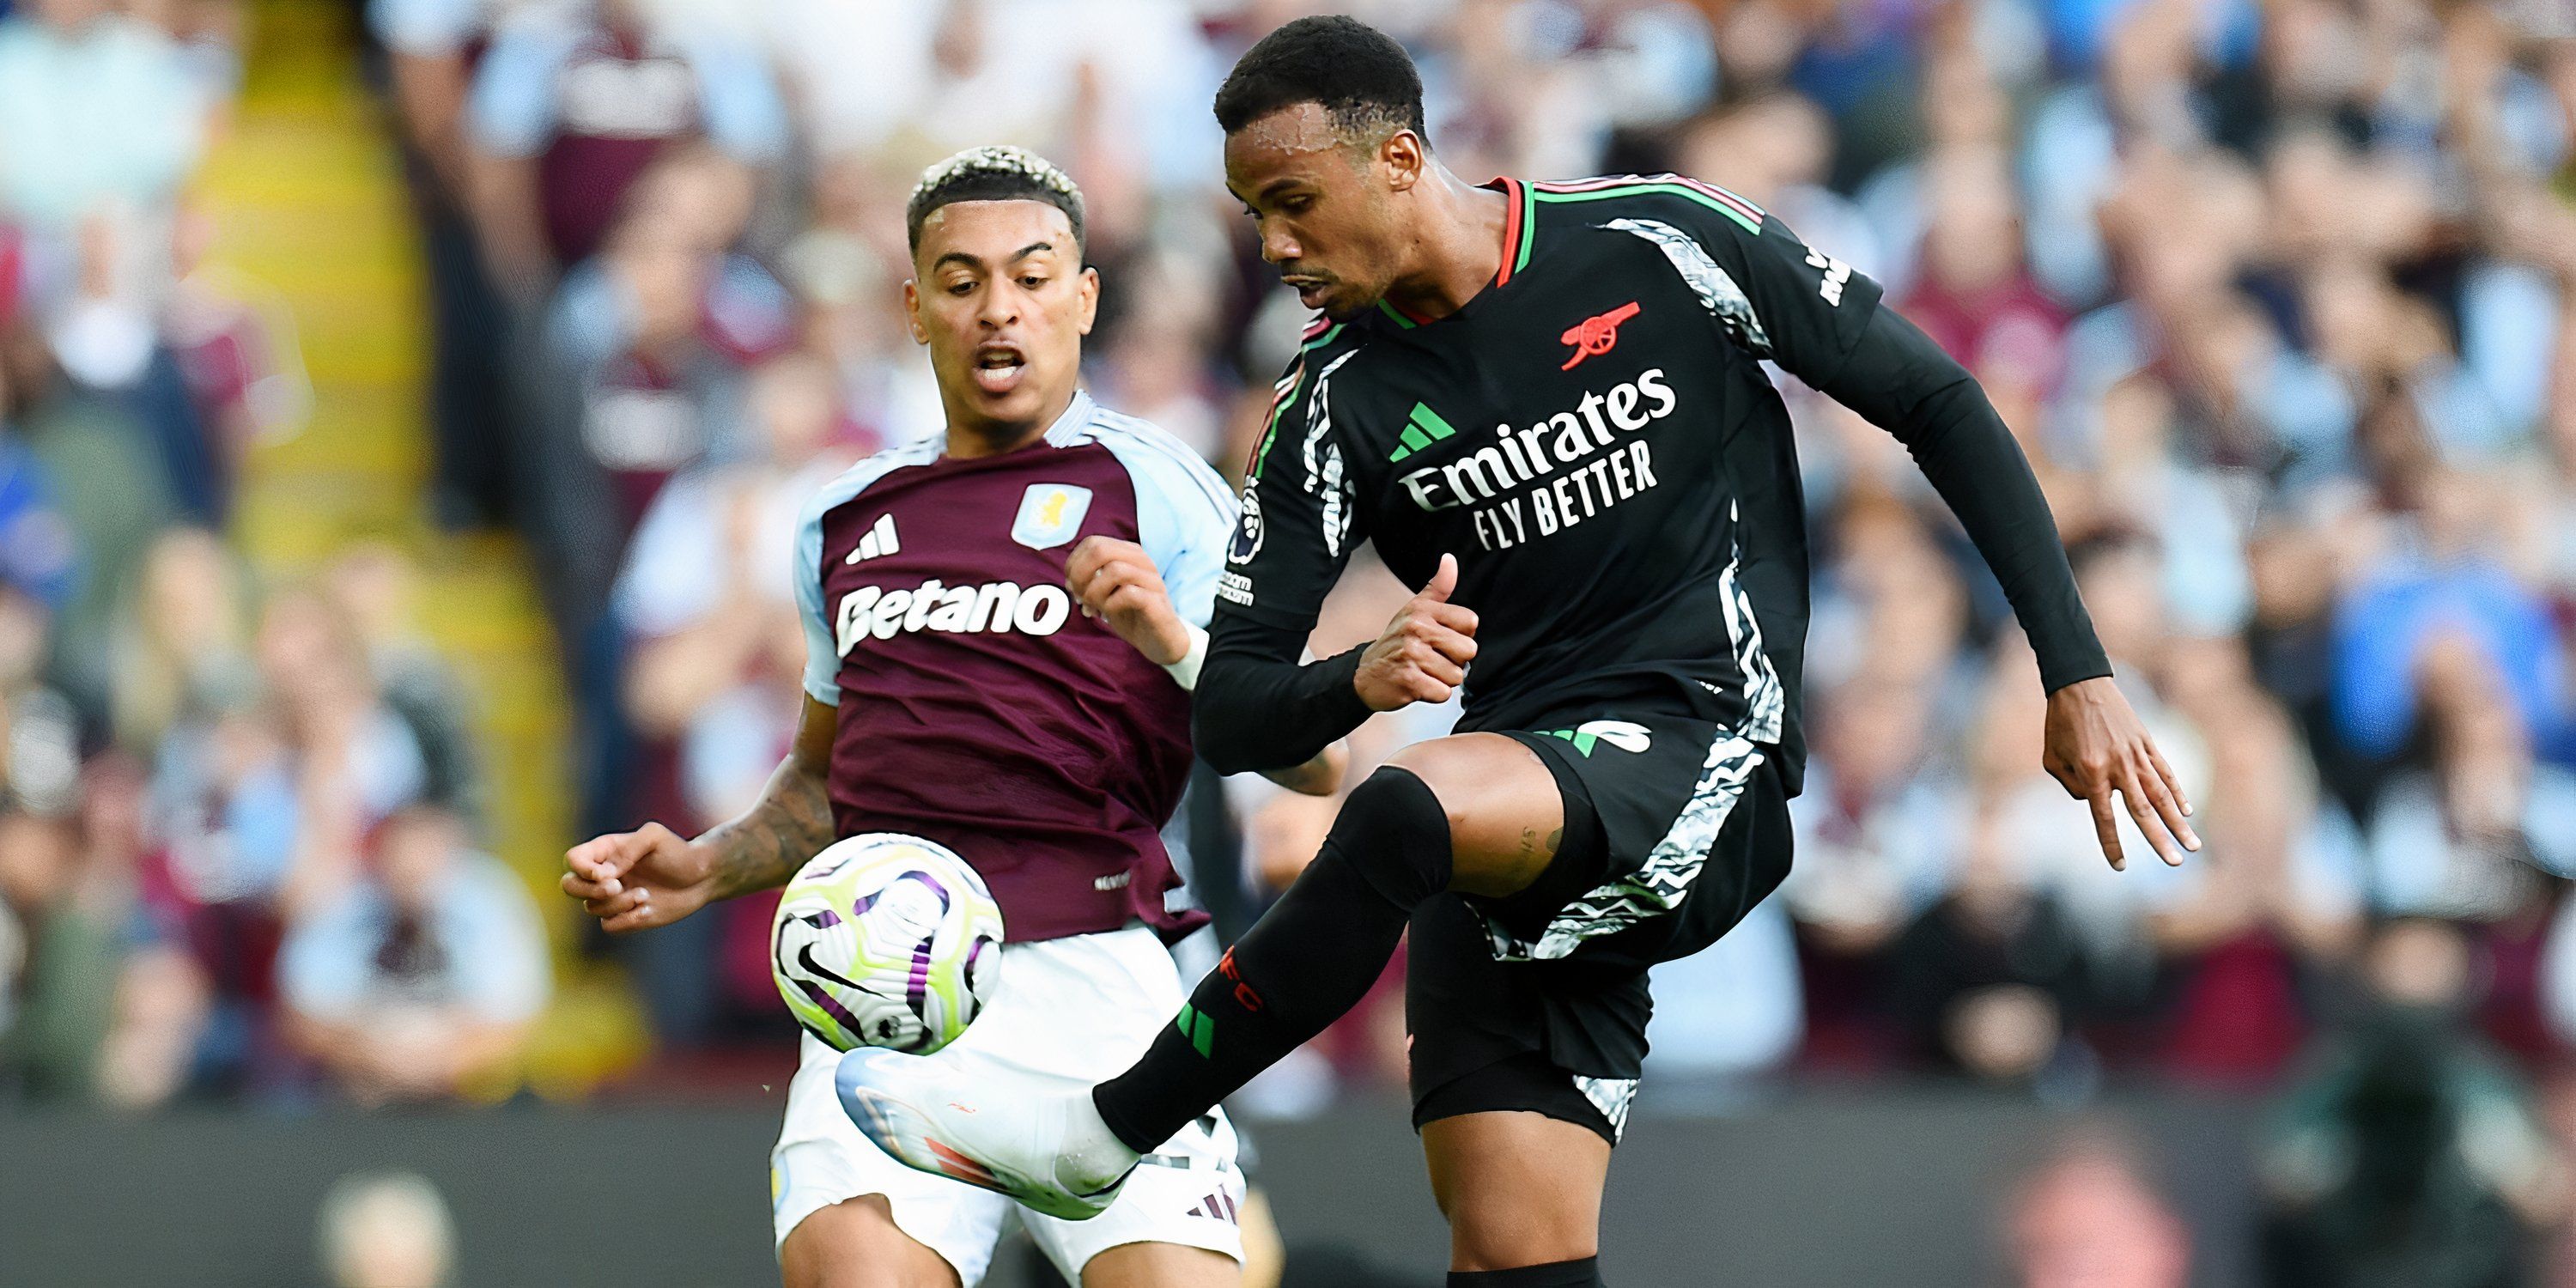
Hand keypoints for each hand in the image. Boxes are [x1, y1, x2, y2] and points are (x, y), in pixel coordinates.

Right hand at [561, 822, 718, 931]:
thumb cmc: (678, 852)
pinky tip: (648, 910)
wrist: (702, 877)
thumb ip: (629, 848)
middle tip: (616, 886)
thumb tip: (605, 873)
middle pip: (569, 886)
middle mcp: (604, 875)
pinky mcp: (625, 917)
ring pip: (592, 907)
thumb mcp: (655, 837)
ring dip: (618, 904)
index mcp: (605, 851)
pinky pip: (609, 926)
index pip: (573, 859)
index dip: (581, 869)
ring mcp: (613, 897)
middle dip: (589, 890)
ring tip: (645, 894)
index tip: (606, 873)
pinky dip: (626, 920)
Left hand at [1066, 535, 1190, 664]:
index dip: (1074, 564)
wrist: (1160, 640)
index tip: (1072, 587)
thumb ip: (1090, 581)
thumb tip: (1070, 579)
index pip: (1093, 543)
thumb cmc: (1131, 615)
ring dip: (1094, 592)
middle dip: (1080, 574)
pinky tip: (1108, 614)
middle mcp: (1142, 561)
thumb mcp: (1106, 593)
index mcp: (1129, 553)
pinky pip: (1128, 593)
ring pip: (1114, 569)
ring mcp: (1151, 579)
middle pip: (1100, 550)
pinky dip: (1110, 605)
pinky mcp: (1156, 601)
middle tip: (1078, 596)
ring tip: (1093, 608)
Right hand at [1354, 554, 1477, 710]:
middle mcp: (1417, 628)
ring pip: (1457, 675)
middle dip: (1455, 661)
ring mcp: (1412, 654)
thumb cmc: (1396, 642)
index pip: (1471, 622)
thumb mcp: (1415, 610)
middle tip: (1433, 659)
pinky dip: (1433, 694)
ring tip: (1423, 672)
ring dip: (1442, 679)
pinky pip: (1443, 693)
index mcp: (1423, 610)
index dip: (1461, 635)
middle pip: (1469, 650)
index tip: (1442, 639)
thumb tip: (1449, 559)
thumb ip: (1438, 587)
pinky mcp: (1409, 680)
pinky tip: (1418, 685)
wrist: (1364, 674)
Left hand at [2042, 676, 2200, 870]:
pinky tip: (2185, 811)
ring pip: (2161, 794)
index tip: (2120, 866)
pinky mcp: (2147, 743)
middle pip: (2142, 811)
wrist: (2080, 683)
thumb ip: (2072, 787)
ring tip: (2193, 845)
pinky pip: (2164, 772)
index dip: (2112, 843)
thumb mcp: (2052, 758)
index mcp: (2092, 771)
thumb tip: (2095, 803)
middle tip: (2175, 862)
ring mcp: (2136, 754)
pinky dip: (2176, 792)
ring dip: (2178, 823)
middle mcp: (2118, 766)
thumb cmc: (2060, 723)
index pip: (2103, 817)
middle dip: (2159, 839)